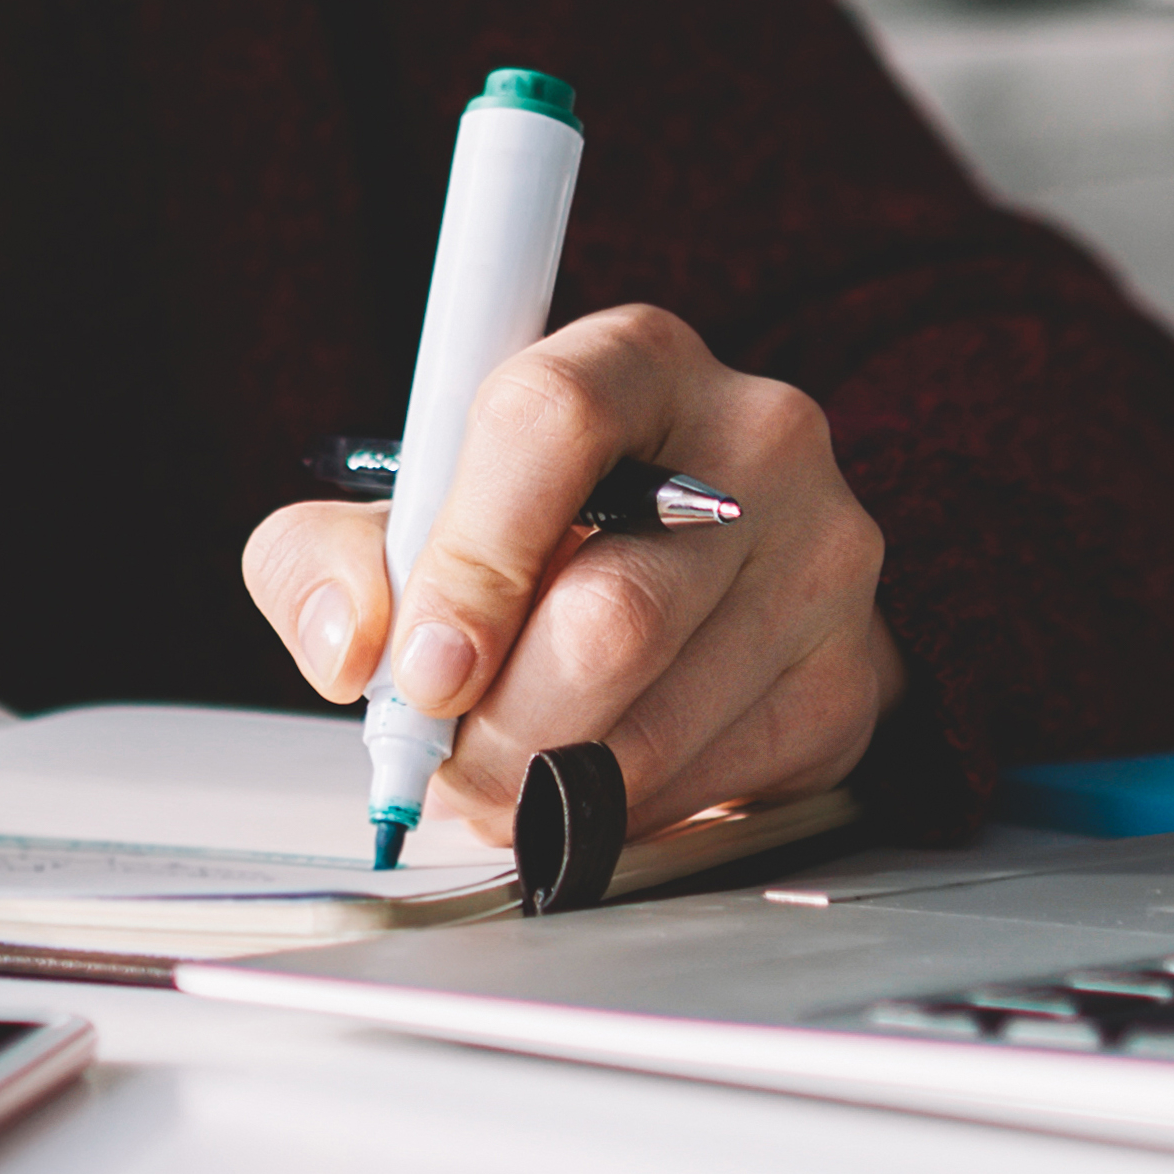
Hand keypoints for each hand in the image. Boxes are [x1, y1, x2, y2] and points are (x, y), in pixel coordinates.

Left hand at [239, 308, 900, 844]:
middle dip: (497, 725)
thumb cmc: (537, 528)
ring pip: (653, 726)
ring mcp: (822, 560)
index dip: (469, 566)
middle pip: (612, 614)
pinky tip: (592, 774)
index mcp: (634, 358)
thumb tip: (350, 648)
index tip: (420, 672)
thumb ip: (325, 557)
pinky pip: (710, 789)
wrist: (695, 579)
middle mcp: (755, 439)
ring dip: (545, 786)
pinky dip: (621, 814)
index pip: (549, 426)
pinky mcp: (848, 680)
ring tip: (504, 771)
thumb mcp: (404, 507)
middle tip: (446, 760)